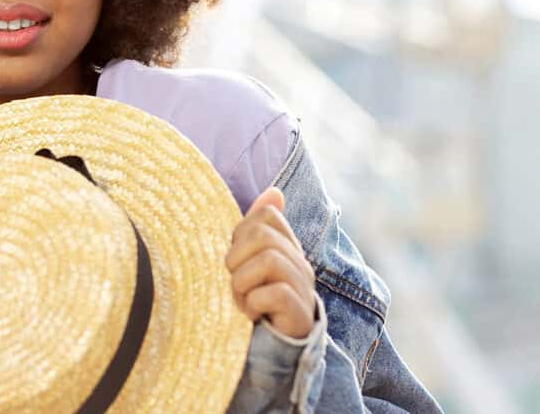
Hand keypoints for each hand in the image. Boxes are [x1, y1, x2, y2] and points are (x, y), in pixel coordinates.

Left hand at [224, 187, 317, 338]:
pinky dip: (253, 304)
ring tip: (242, 299)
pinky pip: (274, 293)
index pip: (266, 216)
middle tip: (235, 282)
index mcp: (287, 247)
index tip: (236, 258)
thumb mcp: (250, 262)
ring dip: (242, 283)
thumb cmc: (256, 301)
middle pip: (263, 235)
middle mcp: (300, 263)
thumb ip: (258, 227)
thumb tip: (274, 191)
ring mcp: (303, 287)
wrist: (274, 348)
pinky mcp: (300, 313)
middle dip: (236, 258)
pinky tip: (251, 314)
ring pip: (268, 260)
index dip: (241, 232)